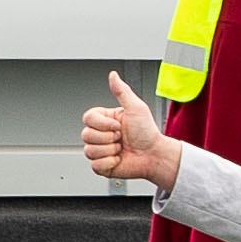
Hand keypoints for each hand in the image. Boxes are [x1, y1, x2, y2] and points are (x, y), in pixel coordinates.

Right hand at [79, 70, 182, 190]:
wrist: (154, 156)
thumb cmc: (148, 132)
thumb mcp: (136, 108)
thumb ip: (122, 91)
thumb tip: (113, 75)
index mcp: (105, 120)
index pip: (88, 118)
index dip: (102, 123)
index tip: (118, 125)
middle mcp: (101, 135)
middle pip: (86, 135)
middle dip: (108, 138)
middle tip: (121, 138)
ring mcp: (100, 150)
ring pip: (89, 150)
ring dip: (110, 150)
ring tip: (121, 148)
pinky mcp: (102, 166)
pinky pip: (95, 165)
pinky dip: (109, 163)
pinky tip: (119, 159)